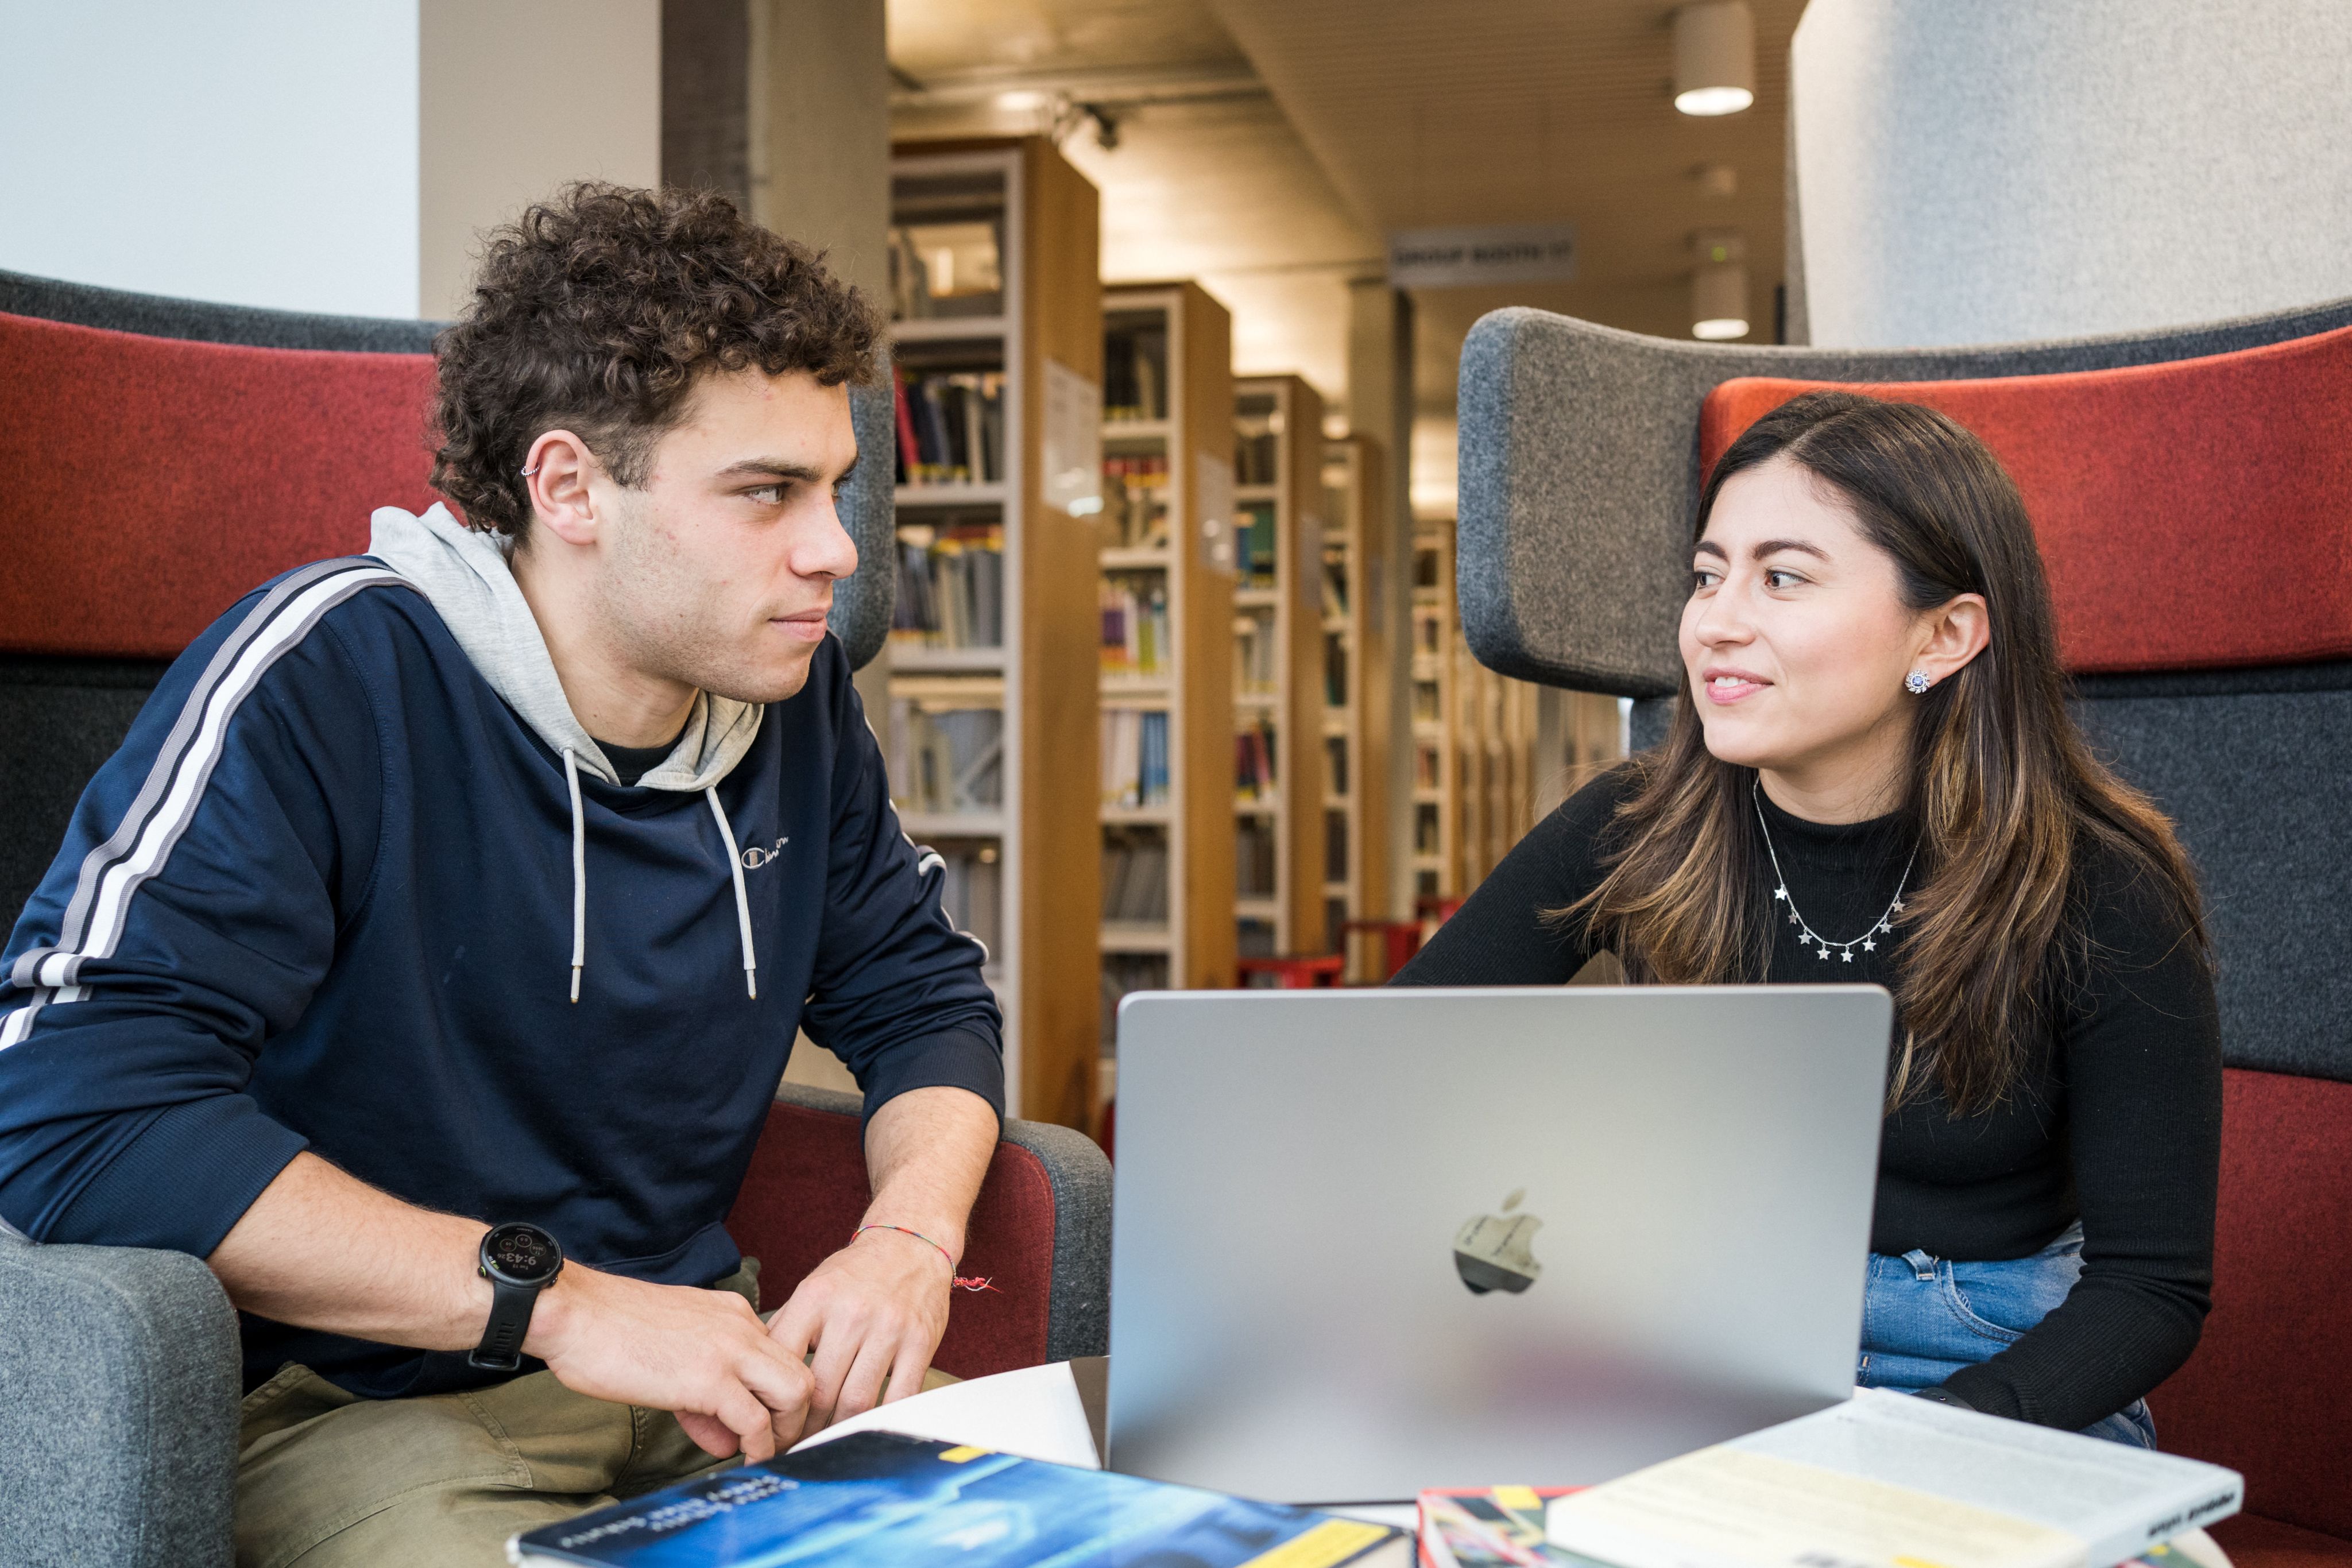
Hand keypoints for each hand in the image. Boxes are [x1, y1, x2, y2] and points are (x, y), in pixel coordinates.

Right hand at [526, 1266, 814, 1461]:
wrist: (575, 1314)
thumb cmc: (609, 1331)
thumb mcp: (672, 1351)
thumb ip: (704, 1389)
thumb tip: (728, 1435)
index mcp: (732, 1313)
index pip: (777, 1357)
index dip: (771, 1397)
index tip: (751, 1423)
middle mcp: (741, 1326)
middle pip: (801, 1373)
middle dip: (796, 1416)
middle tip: (772, 1443)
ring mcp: (729, 1351)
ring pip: (794, 1393)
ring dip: (784, 1432)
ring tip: (761, 1453)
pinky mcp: (709, 1380)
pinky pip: (754, 1421)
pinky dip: (757, 1447)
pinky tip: (742, 1459)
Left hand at [767, 1227, 952, 1435]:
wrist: (911, 1244)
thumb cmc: (856, 1273)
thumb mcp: (813, 1288)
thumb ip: (787, 1327)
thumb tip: (755, 1374)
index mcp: (816, 1298)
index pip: (784, 1362)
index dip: (772, 1402)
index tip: (768, 1425)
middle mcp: (852, 1313)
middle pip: (821, 1391)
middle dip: (804, 1429)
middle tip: (794, 1447)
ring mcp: (889, 1328)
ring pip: (857, 1401)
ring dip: (837, 1431)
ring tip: (824, 1443)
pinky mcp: (920, 1342)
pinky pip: (898, 1397)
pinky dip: (880, 1421)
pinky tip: (865, 1429)